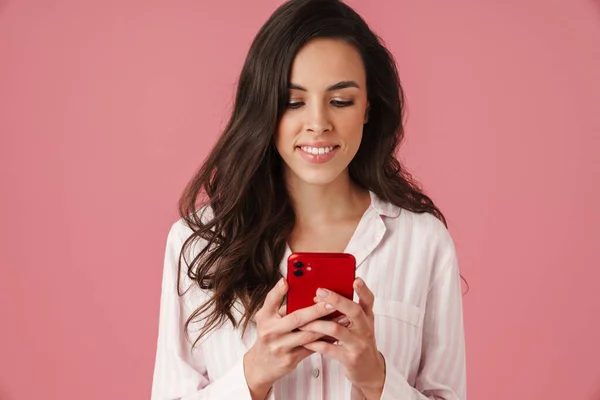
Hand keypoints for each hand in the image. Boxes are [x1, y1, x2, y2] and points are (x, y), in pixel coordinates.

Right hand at [243, 278, 335, 399]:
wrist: (262, 365)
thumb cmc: (269, 335)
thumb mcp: (268, 318)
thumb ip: (281, 306)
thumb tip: (301, 290)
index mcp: (265, 317)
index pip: (270, 301)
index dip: (278, 291)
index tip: (286, 281)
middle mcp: (271, 331)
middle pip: (296, 318)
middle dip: (316, 310)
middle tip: (332, 303)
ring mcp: (280, 347)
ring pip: (308, 335)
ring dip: (327, 326)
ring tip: (342, 318)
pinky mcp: (290, 359)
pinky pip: (311, 348)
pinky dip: (324, 340)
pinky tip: (336, 334)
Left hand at [299, 278, 384, 399]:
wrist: (369, 371)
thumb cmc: (359, 342)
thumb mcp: (359, 325)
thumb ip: (346, 311)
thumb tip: (320, 295)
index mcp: (367, 317)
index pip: (368, 300)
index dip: (363, 290)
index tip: (355, 279)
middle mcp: (365, 329)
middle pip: (354, 310)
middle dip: (336, 300)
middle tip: (319, 292)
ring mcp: (358, 344)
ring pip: (337, 329)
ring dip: (317, 323)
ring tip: (303, 321)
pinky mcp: (349, 358)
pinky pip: (329, 349)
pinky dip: (315, 343)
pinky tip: (306, 340)